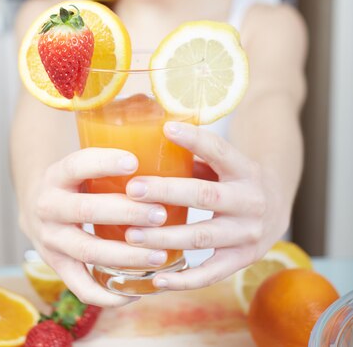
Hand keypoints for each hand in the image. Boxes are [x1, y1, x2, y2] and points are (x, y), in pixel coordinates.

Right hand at [23, 148, 168, 305]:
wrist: (36, 205)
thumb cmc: (76, 181)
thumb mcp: (83, 164)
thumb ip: (111, 162)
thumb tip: (168, 153)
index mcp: (57, 175)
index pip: (77, 165)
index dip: (104, 163)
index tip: (135, 161)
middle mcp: (49, 207)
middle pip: (87, 210)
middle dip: (127, 213)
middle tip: (161, 213)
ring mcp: (51, 239)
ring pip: (88, 251)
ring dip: (126, 256)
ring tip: (159, 255)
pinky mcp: (56, 266)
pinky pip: (81, 287)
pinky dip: (108, 295)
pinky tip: (135, 292)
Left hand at [124, 122, 288, 290]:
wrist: (276, 209)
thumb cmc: (235, 179)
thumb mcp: (224, 162)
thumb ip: (193, 157)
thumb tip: (146, 146)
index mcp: (244, 169)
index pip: (219, 150)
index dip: (194, 139)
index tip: (166, 128)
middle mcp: (250, 200)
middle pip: (204, 195)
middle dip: (166, 192)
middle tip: (132, 189)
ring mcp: (247, 233)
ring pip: (202, 237)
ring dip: (165, 237)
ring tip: (132, 234)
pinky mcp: (243, 260)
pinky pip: (211, 274)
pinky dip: (184, 280)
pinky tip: (156, 278)